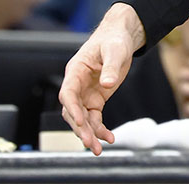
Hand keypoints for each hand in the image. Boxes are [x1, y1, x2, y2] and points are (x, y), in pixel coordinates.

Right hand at [59, 3, 145, 154]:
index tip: (79, 121)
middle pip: (72, 111)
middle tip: (89, 143)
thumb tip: (107, 84)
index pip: (68, 93)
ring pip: (82, 119)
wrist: (120, 38)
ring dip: (89, 134)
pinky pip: (94, 118)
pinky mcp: (96, 99)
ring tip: (98, 149)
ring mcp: (85, 94)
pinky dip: (100, 129)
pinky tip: (109, 138)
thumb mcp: (115, 50)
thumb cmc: (114, 40)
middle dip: (79, 128)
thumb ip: (110, 67)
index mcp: (76, 70)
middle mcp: (77, 85)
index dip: (72, 108)